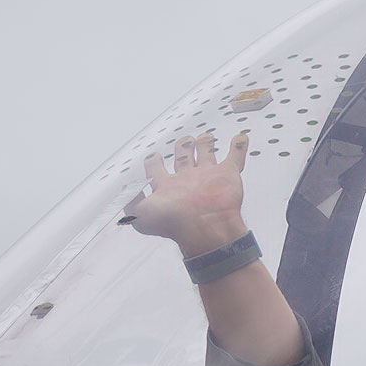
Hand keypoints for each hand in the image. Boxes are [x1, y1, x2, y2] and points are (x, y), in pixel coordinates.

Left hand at [123, 130, 252, 254]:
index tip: (153, 156)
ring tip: (206, 137)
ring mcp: (209, 176)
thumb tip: (125, 190)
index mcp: (168, 187)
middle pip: (184, 157)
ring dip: (206, 143)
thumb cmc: (173, 223)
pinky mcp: (228, 175)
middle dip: (182, 147)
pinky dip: (238, 146)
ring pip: (207, 154)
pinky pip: (235, 157)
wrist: (204, 228)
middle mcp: (188, 180)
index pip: (157, 169)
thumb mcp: (140, 215)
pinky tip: (240, 137)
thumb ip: (130, 201)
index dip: (153, 162)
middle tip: (184, 140)